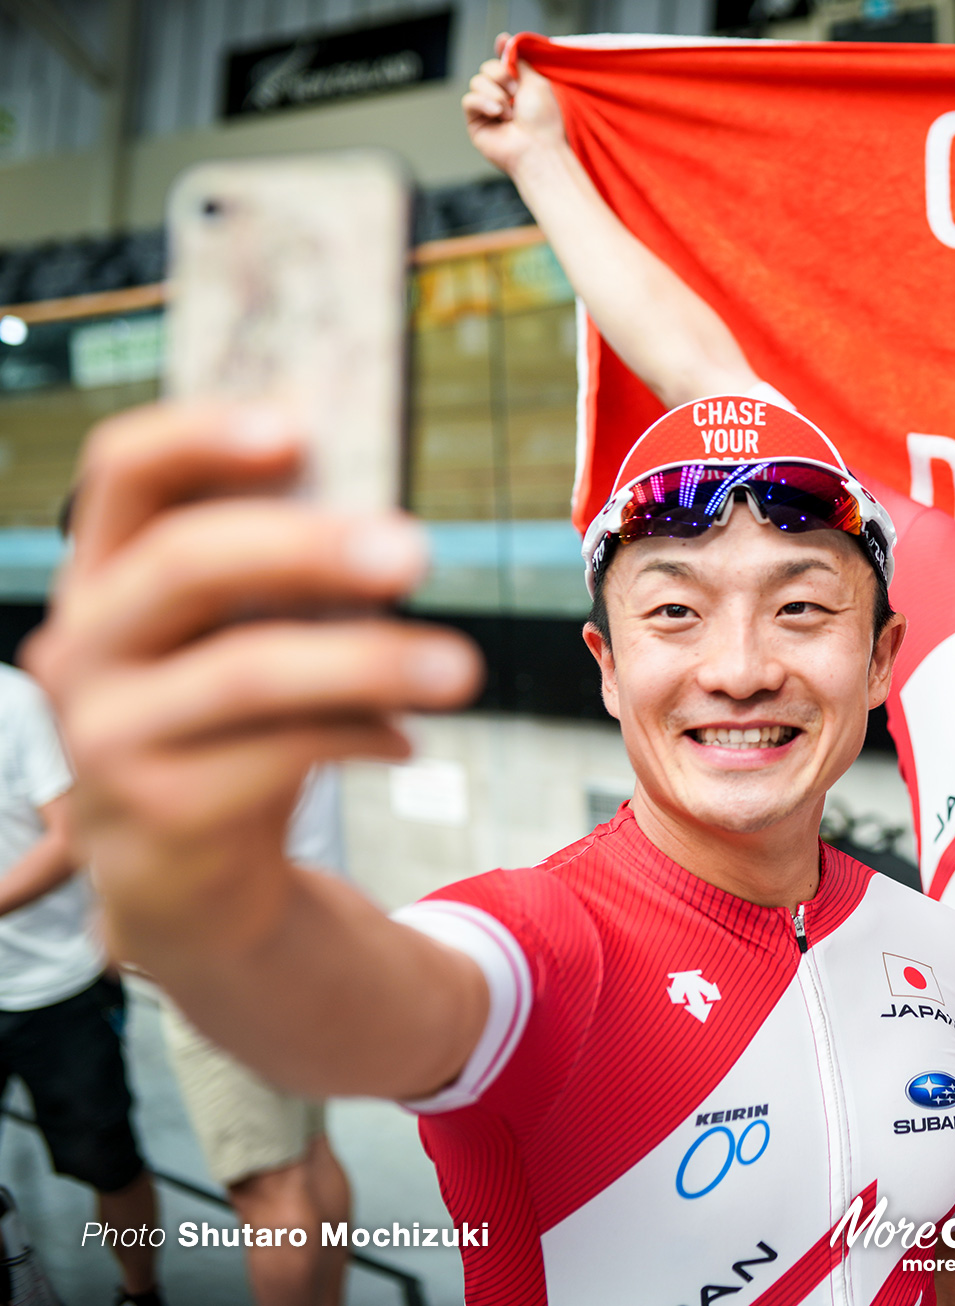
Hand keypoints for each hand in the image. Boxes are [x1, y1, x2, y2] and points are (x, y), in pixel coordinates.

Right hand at [22, 405, 479, 945]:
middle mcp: (81, 645)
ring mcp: (103, 734)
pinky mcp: (152, 813)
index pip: (122, 472)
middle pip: (185, 562)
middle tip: (417, 548)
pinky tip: (407, 740)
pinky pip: (277, 755)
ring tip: (461, 668)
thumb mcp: (243, 642)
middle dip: (308, 547)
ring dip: (369, 662)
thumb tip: (384, 507)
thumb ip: (283, 579)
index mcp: (104, 575)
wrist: (190, 882)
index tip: (298, 425)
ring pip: (244, 671)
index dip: (199, 435)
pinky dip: (360, 737)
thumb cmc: (231, 731)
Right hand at [462, 33, 566, 176]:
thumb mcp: (536, 82)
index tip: (502, 41)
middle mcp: (503, 97)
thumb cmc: (543, 122)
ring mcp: (488, 109)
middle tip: (516, 93)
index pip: (503, 63)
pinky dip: (484, 103)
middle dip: (501, 76)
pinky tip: (498, 114)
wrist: (537, 148)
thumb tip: (506, 42)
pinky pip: (469, 100)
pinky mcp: (476, 121)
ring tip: (510, 112)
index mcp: (518, 87)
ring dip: (496, 93)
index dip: (500, 51)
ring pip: (477, 82)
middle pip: (487, 69)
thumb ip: (519, 62)